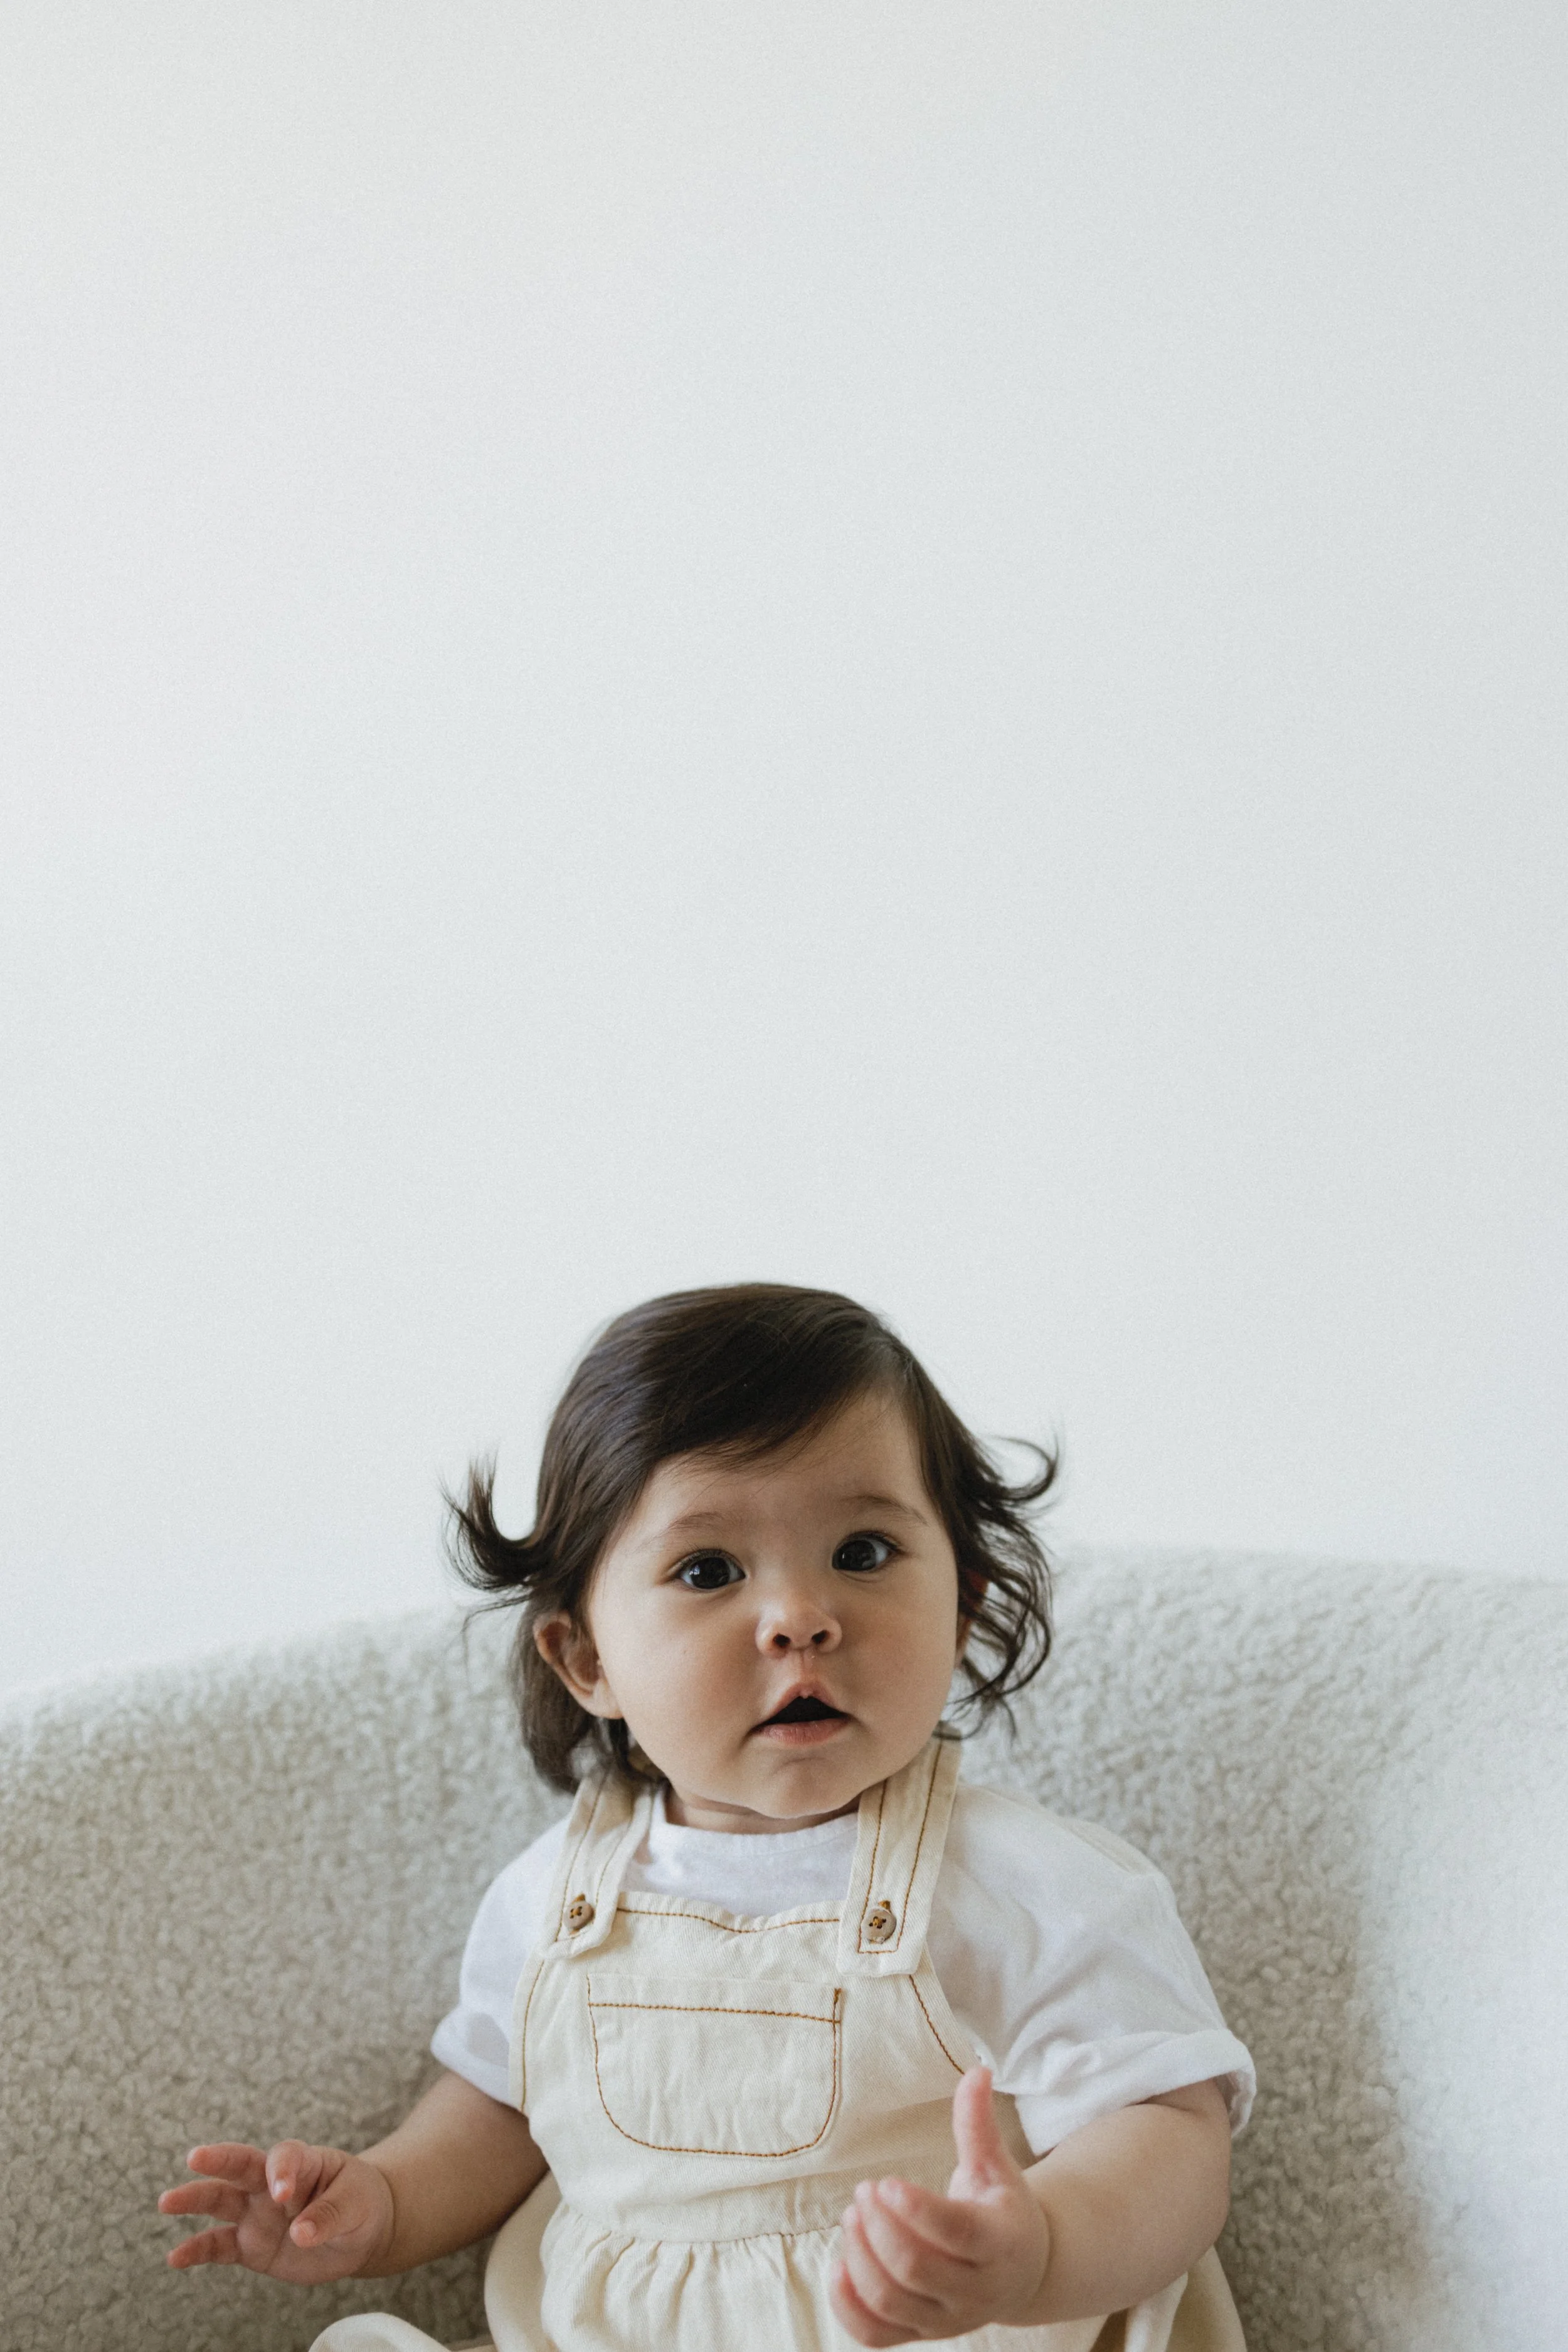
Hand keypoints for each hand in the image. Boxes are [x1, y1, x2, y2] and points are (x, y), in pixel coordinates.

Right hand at [158, 2139, 394, 2283]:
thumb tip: (300, 2234)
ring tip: (166, 2202)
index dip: (282, 2171)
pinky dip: (197, 2251)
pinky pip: (219, 2246)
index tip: (283, 2193)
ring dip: (194, 2199)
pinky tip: (175, 2257)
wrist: (360, 2230)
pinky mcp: (250, 2245)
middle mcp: (271, 2183)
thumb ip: (329, 2214)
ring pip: (220, 2201)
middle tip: (195, 2157)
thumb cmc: (360, 2202)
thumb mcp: (356, 2203)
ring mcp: (257, 2213)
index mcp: (302, 2162)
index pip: (285, 2157)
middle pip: (241, 2166)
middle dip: (219, 2160)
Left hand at [830, 2068, 1049, 2344]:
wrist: (1023, 2272)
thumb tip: (977, 2070)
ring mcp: (946, 2321)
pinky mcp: (920, 2336)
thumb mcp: (997, 2165)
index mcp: (1000, 2243)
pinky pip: (875, 2337)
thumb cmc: (1002, 2208)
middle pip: (915, 2269)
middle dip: (879, 2227)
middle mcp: (976, 2291)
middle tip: (864, 2190)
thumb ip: (978, 2123)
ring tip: (852, 2216)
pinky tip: (837, 2265)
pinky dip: (847, 2307)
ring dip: (860, 2258)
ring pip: (890, 2303)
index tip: (884, 2181)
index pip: (955, 2234)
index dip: (916, 2210)